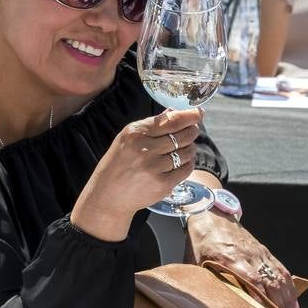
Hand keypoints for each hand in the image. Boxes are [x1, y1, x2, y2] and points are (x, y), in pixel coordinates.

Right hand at [72, 109, 203, 241]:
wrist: (109, 195)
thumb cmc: (118, 164)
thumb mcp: (127, 139)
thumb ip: (150, 126)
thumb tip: (173, 112)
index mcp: (135, 133)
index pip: (170, 121)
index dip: (189, 115)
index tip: (199, 112)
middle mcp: (145, 148)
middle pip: (182, 135)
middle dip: (192, 131)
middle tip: (193, 130)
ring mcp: (154, 167)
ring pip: (186, 152)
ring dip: (191, 148)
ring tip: (187, 148)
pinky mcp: (162, 184)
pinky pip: (185, 169)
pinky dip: (189, 164)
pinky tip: (184, 162)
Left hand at [186, 212, 299, 307]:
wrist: (210, 214)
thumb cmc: (200, 241)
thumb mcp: (194, 261)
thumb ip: (202, 280)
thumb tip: (202, 302)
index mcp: (229, 258)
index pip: (250, 279)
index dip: (260, 298)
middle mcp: (248, 256)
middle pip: (269, 281)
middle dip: (279, 305)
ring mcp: (258, 253)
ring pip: (278, 277)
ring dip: (287, 299)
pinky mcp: (264, 252)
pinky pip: (280, 270)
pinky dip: (290, 287)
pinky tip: (294, 304)